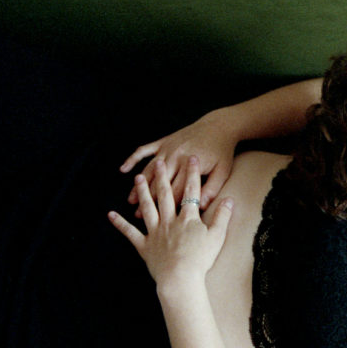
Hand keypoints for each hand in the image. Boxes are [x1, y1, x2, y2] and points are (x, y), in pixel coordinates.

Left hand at [109, 157, 232, 284]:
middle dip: (163, 176)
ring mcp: (155, 232)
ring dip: (143, 192)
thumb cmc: (201, 259)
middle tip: (160, 162)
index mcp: (187, 218)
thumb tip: (230, 199)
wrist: (180, 278)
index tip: (191, 159)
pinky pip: (130, 232)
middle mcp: (169, 221)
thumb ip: (223, 216)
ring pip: (148, 208)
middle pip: (165, 194)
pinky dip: (120, 224)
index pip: (191, 191)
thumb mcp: (217, 236)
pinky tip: (111, 214)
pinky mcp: (144, 246)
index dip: (192, 174)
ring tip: (138, 178)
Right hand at [120, 110, 237, 210]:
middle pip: (158, 183)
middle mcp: (175, 157)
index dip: (168, 207)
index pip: (176, 191)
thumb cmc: (222, 152)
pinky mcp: (163, 141)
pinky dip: (132, 159)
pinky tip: (123, 169)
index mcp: (189, 167)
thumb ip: (212, 189)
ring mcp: (167, 148)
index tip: (160, 221)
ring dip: (139, 185)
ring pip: (148, 169)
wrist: (218, 126)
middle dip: (148, 200)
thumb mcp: (222, 171)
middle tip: (138, 215)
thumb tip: (202, 207)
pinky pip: (143, 150)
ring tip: (131, 200)